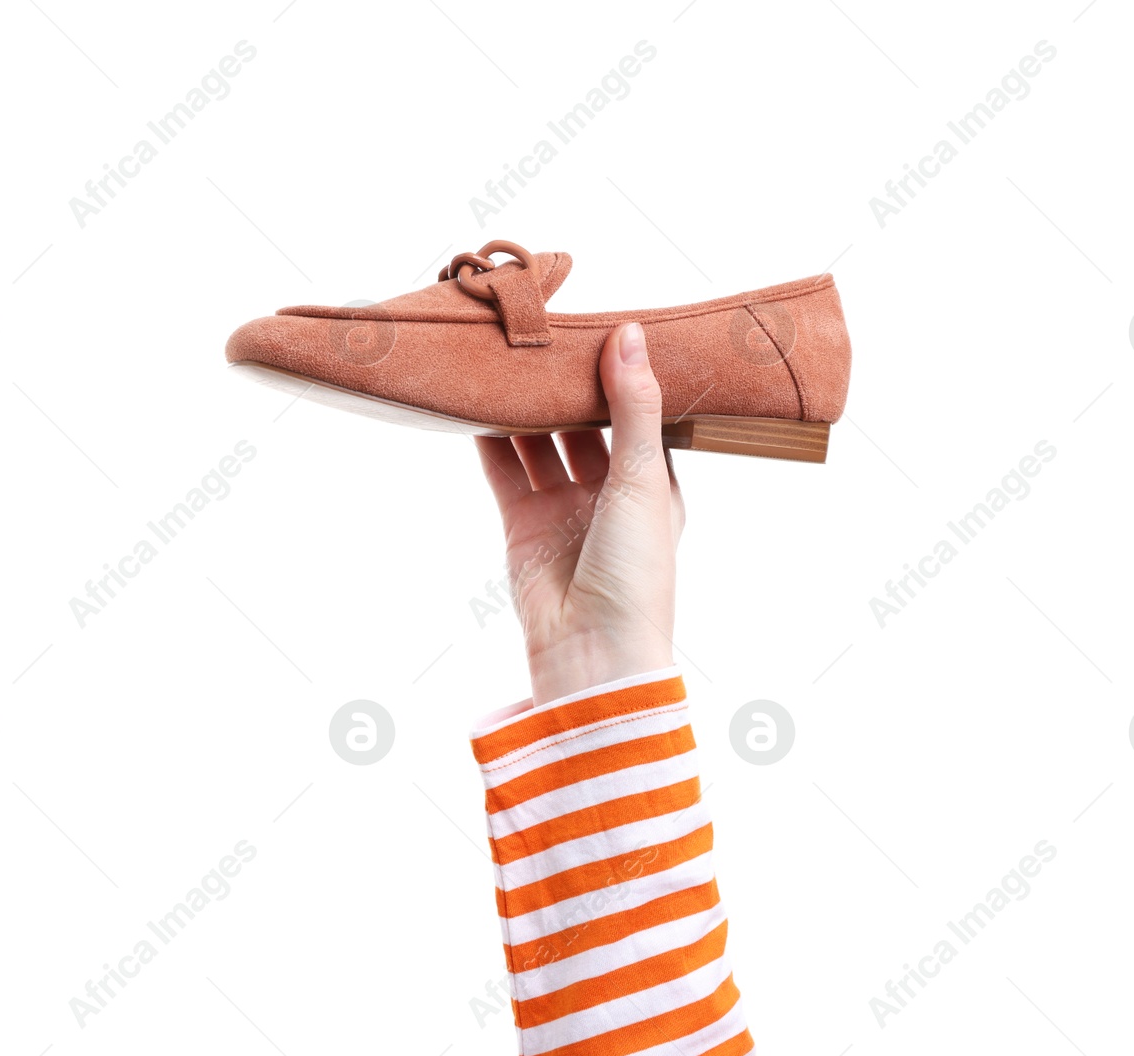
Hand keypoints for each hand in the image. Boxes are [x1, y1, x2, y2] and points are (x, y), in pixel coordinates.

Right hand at [475, 322, 684, 705]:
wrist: (591, 652)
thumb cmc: (636, 573)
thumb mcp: (644, 480)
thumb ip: (633, 407)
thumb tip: (629, 334)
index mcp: (656, 486)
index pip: (639, 417)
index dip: (621, 376)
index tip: (602, 325)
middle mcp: (611, 494)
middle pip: (585, 425)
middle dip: (568, 385)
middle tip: (547, 332)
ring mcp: (564, 508)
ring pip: (541, 441)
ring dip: (527, 405)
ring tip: (508, 357)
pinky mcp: (523, 523)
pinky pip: (505, 469)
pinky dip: (490, 437)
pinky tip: (477, 399)